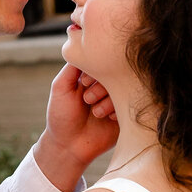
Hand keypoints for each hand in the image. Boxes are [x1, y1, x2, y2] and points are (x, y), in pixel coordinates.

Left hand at [35, 65, 118, 191]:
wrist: (68, 146)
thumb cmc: (61, 116)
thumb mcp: (61, 87)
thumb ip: (72, 66)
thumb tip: (82, 45)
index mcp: (92, 76)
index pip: (101, 61)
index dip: (95, 70)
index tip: (83, 84)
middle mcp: (106, 86)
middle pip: (114, 74)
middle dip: (101, 86)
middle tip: (87, 99)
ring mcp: (116, 100)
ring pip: (123, 89)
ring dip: (108, 100)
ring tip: (95, 113)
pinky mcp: (125, 115)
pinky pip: (130, 105)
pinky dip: (118, 110)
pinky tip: (107, 119)